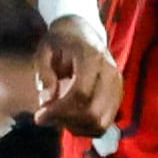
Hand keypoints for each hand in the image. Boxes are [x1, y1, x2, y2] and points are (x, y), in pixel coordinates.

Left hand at [36, 18, 121, 133]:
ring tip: (58, 117)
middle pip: (92, 113)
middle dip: (66, 121)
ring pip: (100, 122)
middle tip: (47, 118)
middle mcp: (110, 72)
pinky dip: (86, 127)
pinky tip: (70, 119)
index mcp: (92, 57)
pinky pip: (104, 122)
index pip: (81, 93)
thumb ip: (44, 74)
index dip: (59, 110)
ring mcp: (117, 85)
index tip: (39, 116)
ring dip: (76, 127)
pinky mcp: (118, 95)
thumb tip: (46, 102)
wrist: (84, 31)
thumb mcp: (44, 50)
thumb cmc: (61, 41)